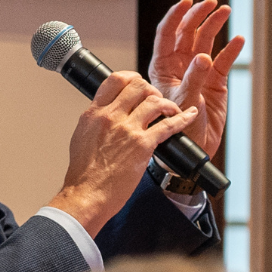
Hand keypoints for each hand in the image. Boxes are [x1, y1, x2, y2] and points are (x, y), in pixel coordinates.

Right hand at [50, 71, 197, 235]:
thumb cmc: (84, 172)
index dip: (131, 77)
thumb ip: (96, 121)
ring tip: (171, 110)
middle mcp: (110, 117)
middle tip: (156, 99)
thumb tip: (106, 114)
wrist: (87, 193)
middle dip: (151, 90)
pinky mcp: (142, 145)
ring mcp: (127, 130)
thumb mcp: (82, 136)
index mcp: (94, 113)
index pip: (114, 80)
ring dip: (167, 104)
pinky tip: (189, 116)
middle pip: (138, 86)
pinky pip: (168, 125)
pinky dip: (182, 118)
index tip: (138, 83)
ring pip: (154, 101)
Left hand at [148, 0, 244, 158]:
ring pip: (205, 42)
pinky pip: (224, 61)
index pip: (166, 34)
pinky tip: (239, 40)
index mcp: (163, 68)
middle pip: (187, 33)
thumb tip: (204, 57)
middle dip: (197, 16)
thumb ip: (193, 80)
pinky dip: (231, 50)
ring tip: (225, 11)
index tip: (187, 1)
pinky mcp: (215, 83)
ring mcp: (198, 73)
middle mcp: (179, 66)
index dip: (176, 16)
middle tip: (211, 4)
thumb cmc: (176, 129)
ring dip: (214, 25)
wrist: (192, 151)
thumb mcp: (183, 104)